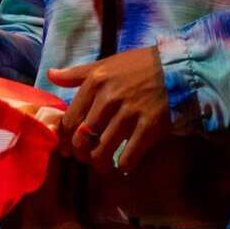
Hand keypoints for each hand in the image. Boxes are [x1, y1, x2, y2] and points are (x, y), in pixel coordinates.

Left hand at [48, 47, 169, 174]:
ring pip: (103, 151)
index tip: (69, 148)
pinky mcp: (149, 126)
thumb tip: (51, 75)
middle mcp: (109, 98)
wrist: (178, 67)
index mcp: (96, 82)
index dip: (67, 139)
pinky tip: (124, 164)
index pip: (70, 119)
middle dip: (82, 154)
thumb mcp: (107, 63)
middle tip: (86, 158)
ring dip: (100, 163)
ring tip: (104, 164)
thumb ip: (78, 73)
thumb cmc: (139, 65)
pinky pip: (128, 157)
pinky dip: (123, 165)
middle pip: (83, 138)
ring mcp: (129, 113)